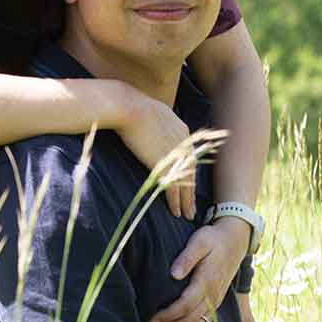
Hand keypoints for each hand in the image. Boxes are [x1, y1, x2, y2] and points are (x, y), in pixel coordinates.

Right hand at [115, 93, 195, 218]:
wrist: (129, 107)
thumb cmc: (134, 106)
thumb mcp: (154, 111)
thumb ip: (159, 123)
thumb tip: (152, 123)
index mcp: (182, 131)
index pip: (190, 157)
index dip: (189, 173)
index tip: (189, 184)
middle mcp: (184, 145)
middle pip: (191, 173)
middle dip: (192, 192)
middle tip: (193, 207)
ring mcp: (175, 156)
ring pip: (185, 184)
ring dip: (187, 202)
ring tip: (187, 215)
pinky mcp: (163, 165)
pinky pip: (173, 188)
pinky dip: (175, 202)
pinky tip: (175, 212)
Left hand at [144, 217, 251, 321]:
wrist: (235, 240)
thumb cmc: (213, 239)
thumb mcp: (200, 241)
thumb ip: (187, 257)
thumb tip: (173, 273)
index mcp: (206, 283)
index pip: (184, 305)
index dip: (167, 315)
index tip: (150, 321)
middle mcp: (211, 297)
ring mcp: (214, 304)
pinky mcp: (215, 306)